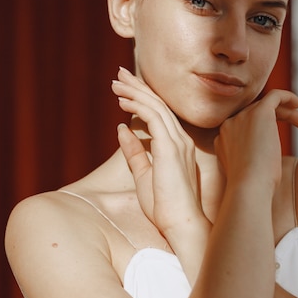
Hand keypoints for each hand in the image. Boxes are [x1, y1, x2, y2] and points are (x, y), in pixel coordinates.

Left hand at [112, 68, 207, 240]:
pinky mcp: (170, 148)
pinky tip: (122, 101)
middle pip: (159, 105)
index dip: (144, 97)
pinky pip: (153, 118)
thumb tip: (123, 129)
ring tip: (116, 83)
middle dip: (139, 87)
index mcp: (178, 147)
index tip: (127, 87)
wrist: (180, 223)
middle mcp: (181, 140)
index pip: (161, 114)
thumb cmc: (165, 206)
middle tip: (120, 74)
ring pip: (156, 107)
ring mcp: (178, 143)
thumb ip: (135, 152)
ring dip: (135, 92)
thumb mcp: (144, 175)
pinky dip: (137, 106)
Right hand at [215, 89, 297, 190]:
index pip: (243, 126)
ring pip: (266, 106)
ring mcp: (242, 117)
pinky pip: (275, 95)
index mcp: (222, 140)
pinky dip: (287, 97)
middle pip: (254, 113)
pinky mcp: (259, 113)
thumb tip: (263, 160)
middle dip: (277, 118)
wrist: (248, 187)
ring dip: (287, 113)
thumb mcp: (247, 172)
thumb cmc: (251, 189)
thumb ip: (249, 160)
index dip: (263, 129)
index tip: (277, 142)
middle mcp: (228, 125)